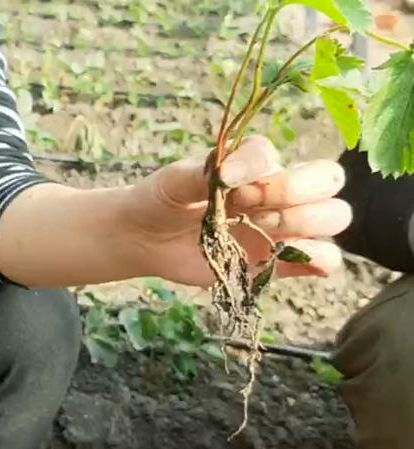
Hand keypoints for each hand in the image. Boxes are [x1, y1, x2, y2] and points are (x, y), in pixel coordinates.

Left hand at [124, 135, 351, 286]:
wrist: (147, 238)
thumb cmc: (162, 200)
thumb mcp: (173, 180)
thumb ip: (204, 173)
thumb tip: (230, 173)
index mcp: (254, 163)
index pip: (279, 155)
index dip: (258, 168)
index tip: (225, 181)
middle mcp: (278, 191)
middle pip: (327, 179)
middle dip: (294, 191)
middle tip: (249, 208)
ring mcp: (283, 227)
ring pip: (334, 216)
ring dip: (304, 222)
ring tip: (259, 228)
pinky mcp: (279, 261)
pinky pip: (326, 260)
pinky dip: (320, 258)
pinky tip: (283, 254)